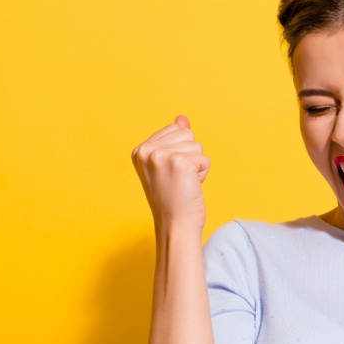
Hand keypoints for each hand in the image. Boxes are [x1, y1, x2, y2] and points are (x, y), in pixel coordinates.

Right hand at [131, 115, 210, 231]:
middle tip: (178, 180)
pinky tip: (190, 188)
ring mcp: (161, 156)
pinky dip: (203, 174)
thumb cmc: (173, 199)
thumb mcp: (169, 165)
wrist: (175, 225)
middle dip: (190, 157)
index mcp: (139, 150)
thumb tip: (182, 118)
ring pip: (197, 145)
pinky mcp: (179, 163)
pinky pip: (205, 159)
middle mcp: (146, 151)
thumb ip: (174, 139)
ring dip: (196, 166)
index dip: (180, 152)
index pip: (174, 129)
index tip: (170, 174)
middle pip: (187, 134)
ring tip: (183, 184)